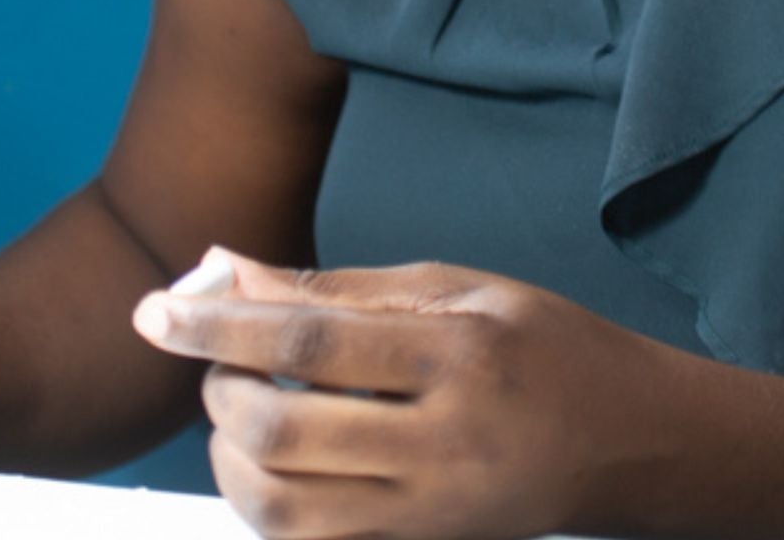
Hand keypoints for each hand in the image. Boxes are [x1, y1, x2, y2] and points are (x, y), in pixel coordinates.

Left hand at [131, 249, 672, 539]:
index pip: (308, 340)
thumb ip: (335, 289)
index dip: (218, 324)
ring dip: (229, 457)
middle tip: (216, 360)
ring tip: (238, 410)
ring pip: (284, 509)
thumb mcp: (451, 287)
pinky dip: (265, 505)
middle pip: (284, 433)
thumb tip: (227, 269)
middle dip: (219, 392)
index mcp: (454, 355)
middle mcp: (442, 444)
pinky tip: (267, 460)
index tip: (153, 310)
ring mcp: (431, 515)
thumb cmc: (540, 344)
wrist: (630, 443)